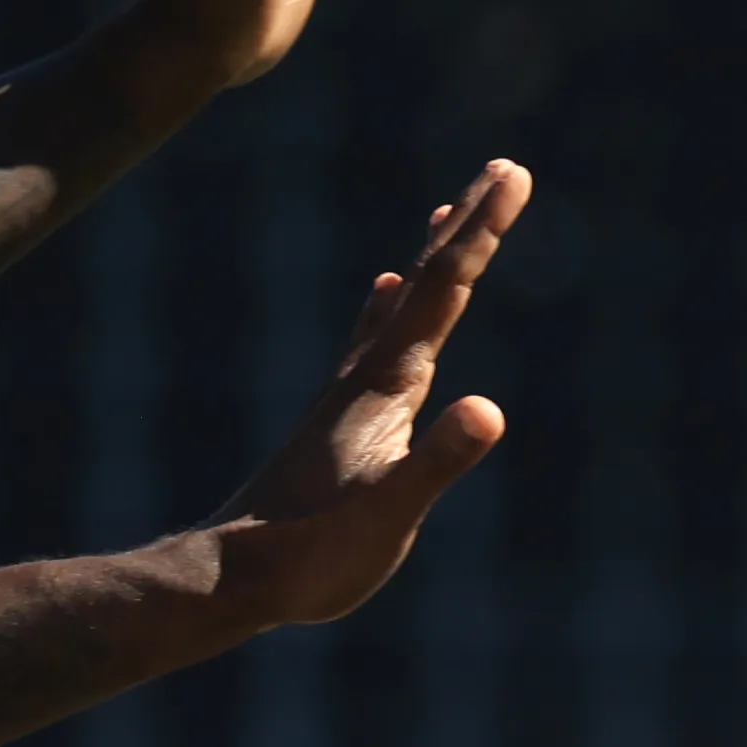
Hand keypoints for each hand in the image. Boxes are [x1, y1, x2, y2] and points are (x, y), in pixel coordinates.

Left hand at [196, 161, 525, 626]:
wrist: (233, 576)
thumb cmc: (313, 557)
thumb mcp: (389, 518)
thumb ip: (437, 463)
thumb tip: (489, 409)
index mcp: (384, 389)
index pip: (442, 294)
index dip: (480, 232)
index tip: (512, 174)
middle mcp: (366, 377)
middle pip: (425, 284)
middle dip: (467, 225)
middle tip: (503, 170)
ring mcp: (352, 395)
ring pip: (402, 307)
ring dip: (432, 259)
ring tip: (447, 214)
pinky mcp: (344, 419)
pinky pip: (378, 340)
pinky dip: (392, 306)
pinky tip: (387, 294)